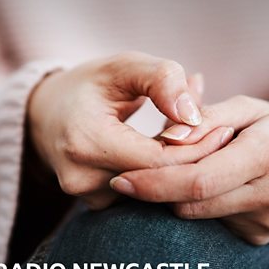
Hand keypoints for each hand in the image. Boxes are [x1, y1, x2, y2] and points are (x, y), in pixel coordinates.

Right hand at [28, 52, 230, 209]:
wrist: (46, 113)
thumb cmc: (87, 85)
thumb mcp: (123, 66)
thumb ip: (162, 80)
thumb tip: (194, 117)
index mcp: (86, 140)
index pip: (159, 160)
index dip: (197, 147)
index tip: (222, 129)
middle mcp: (82, 177)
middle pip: (158, 181)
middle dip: (192, 159)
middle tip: (218, 134)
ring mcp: (85, 195)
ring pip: (151, 191)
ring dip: (175, 166)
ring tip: (189, 137)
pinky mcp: (92, 202)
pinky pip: (138, 193)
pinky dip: (156, 173)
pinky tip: (163, 151)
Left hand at [110, 95, 268, 244]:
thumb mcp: (245, 109)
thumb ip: (206, 118)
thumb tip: (169, 138)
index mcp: (268, 153)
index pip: (198, 179)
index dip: (154, 182)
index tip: (120, 180)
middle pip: (192, 204)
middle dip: (155, 192)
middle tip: (129, 178)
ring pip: (197, 216)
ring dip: (175, 196)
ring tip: (178, 171)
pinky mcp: (260, 237)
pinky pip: (211, 224)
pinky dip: (196, 205)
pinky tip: (202, 186)